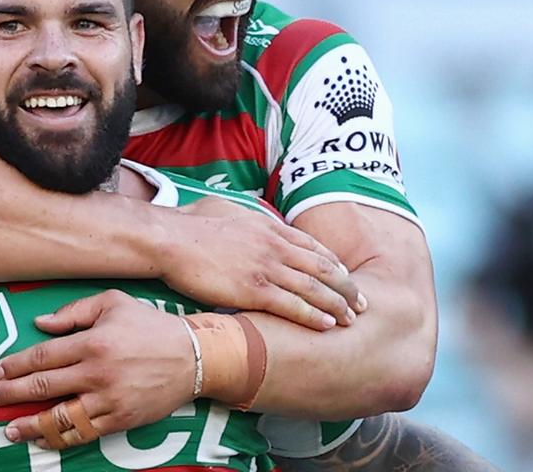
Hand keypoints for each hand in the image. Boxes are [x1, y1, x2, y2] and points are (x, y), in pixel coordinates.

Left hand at [0, 290, 195, 448]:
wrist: (194, 357)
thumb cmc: (151, 326)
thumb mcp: (113, 302)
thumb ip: (73, 311)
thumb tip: (40, 324)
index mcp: (93, 341)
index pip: (42, 356)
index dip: (15, 365)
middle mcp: (97, 373)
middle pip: (43, 386)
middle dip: (10, 393)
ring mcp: (109, 400)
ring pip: (60, 417)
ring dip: (29, 425)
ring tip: (8, 429)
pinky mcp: (120, 420)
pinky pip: (83, 433)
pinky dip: (60, 438)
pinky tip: (42, 438)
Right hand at [161, 195, 364, 329]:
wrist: (170, 239)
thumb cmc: (191, 224)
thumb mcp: (227, 207)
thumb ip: (248, 216)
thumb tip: (253, 214)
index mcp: (269, 226)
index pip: (314, 246)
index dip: (335, 264)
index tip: (346, 277)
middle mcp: (275, 246)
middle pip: (323, 267)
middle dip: (347, 287)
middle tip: (362, 303)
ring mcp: (266, 267)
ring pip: (314, 288)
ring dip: (337, 304)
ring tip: (352, 319)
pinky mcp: (254, 289)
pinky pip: (293, 305)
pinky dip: (314, 315)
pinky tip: (327, 325)